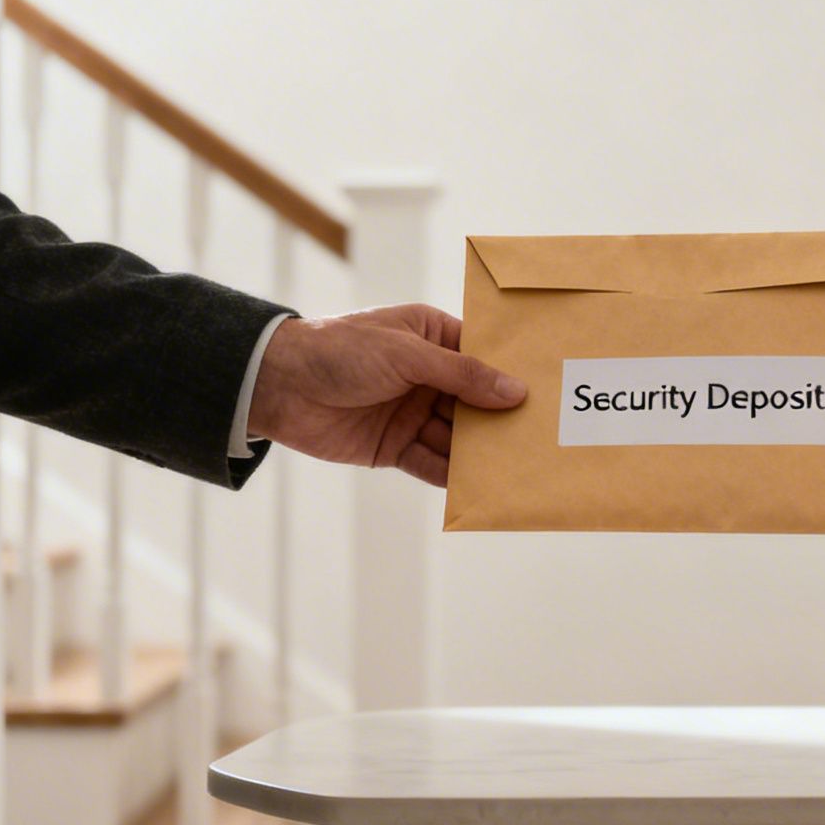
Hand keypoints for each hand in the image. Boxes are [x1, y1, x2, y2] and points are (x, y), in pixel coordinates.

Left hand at [246, 305, 524, 485]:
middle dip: (501, 420)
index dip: (510, 376)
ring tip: (517, 467)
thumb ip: (461, 374)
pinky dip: (452, 475)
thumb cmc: (339, 350)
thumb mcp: (406, 353)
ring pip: (457, 436)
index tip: (548, 392)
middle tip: (542, 438)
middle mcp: (426, 376)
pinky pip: (431, 463)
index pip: (482, 358)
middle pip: (475, 402)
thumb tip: (514, 391)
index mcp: (431, 338)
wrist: (276, 384)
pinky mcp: (394, 447)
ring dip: (481, 452)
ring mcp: (411, 413)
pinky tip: (478, 486)